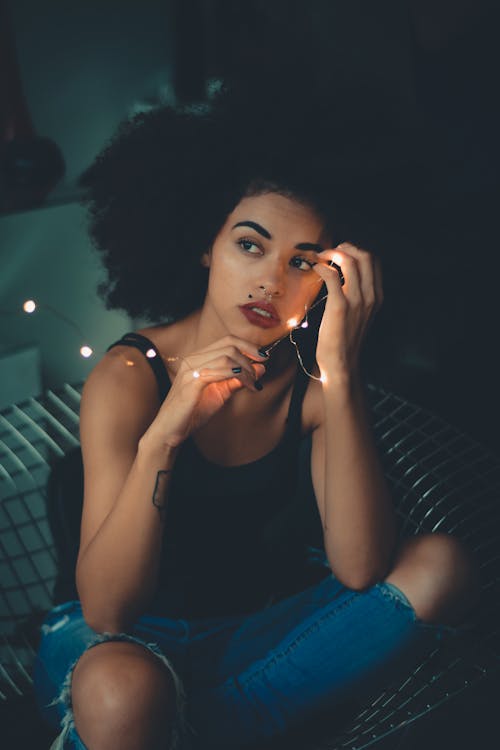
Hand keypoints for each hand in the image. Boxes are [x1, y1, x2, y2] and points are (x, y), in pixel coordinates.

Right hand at [144, 335, 266, 448]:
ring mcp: (191, 370)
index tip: (264, 357)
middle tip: (262, 370)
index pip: (227, 340)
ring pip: (226, 356)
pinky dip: (237, 376)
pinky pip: (218, 372)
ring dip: (246, 368)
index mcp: (199, 358)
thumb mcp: (221, 393)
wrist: (170, 431)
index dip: (248, 346)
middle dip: (251, 355)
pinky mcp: (191, 384)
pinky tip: (246, 384)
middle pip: (229, 344)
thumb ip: (237, 380)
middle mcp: (193, 359)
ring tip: (254, 383)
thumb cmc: (193, 412)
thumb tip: (261, 368)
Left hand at [312, 243, 383, 378]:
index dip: (357, 250)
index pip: (374, 260)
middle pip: (365, 255)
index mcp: (377, 296)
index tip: (342, 253)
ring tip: (322, 257)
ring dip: (333, 253)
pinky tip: (316, 269)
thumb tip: (343, 275)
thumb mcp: (360, 314)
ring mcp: (357, 300)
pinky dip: (322, 267)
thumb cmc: (345, 338)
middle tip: (331, 253)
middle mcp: (371, 296)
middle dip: (346, 247)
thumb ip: (357, 294)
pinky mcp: (340, 306)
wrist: (342, 362)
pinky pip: (332, 276)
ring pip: (351, 260)